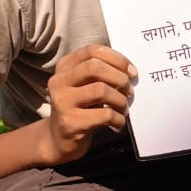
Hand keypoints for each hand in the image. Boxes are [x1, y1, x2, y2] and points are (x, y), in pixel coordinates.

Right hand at [45, 44, 136, 164]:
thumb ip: (101, 73)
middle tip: (129, 91)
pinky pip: (104, 115)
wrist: (59, 140)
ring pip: (101, 90)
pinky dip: (118, 119)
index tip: (131, 72)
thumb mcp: (85, 86)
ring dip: (120, 100)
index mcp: (64, 66)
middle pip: (95, 68)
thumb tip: (130, 70)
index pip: (92, 51)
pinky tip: (118, 123)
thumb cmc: (80, 108)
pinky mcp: (70, 122)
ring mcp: (62, 102)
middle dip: (120, 78)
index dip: (117, 59)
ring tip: (124, 109)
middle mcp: (59, 81)